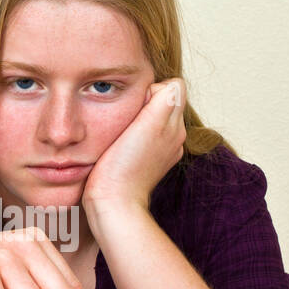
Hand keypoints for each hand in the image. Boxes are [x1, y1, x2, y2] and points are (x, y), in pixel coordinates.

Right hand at [81, 77, 186, 212]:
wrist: (113, 202)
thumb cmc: (124, 166)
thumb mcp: (148, 124)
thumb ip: (164, 99)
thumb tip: (166, 86)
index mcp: (175, 125)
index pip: (172, 86)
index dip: (151, 88)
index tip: (135, 104)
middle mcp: (174, 136)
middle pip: (164, 100)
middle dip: (146, 101)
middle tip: (127, 117)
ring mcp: (162, 150)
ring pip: (154, 117)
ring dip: (139, 118)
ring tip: (123, 132)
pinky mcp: (147, 161)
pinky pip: (145, 135)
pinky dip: (135, 134)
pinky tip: (122, 145)